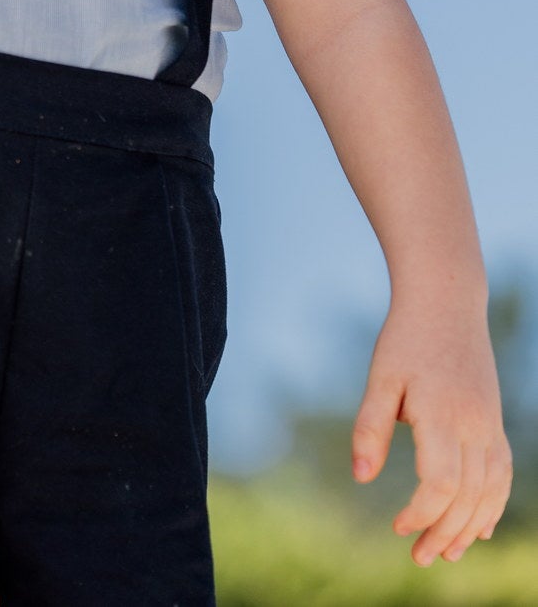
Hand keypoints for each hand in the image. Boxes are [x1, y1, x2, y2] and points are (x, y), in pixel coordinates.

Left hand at [351, 294, 511, 565]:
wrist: (447, 305)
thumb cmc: (405, 340)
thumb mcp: (380, 378)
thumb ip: (371, 427)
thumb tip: (361, 478)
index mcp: (442, 416)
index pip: (440, 484)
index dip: (421, 514)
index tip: (396, 527)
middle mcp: (474, 427)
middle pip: (468, 498)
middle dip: (444, 533)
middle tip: (419, 557)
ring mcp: (490, 426)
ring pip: (491, 492)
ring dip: (471, 527)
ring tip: (447, 553)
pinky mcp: (494, 423)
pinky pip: (502, 475)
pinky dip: (493, 505)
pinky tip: (479, 527)